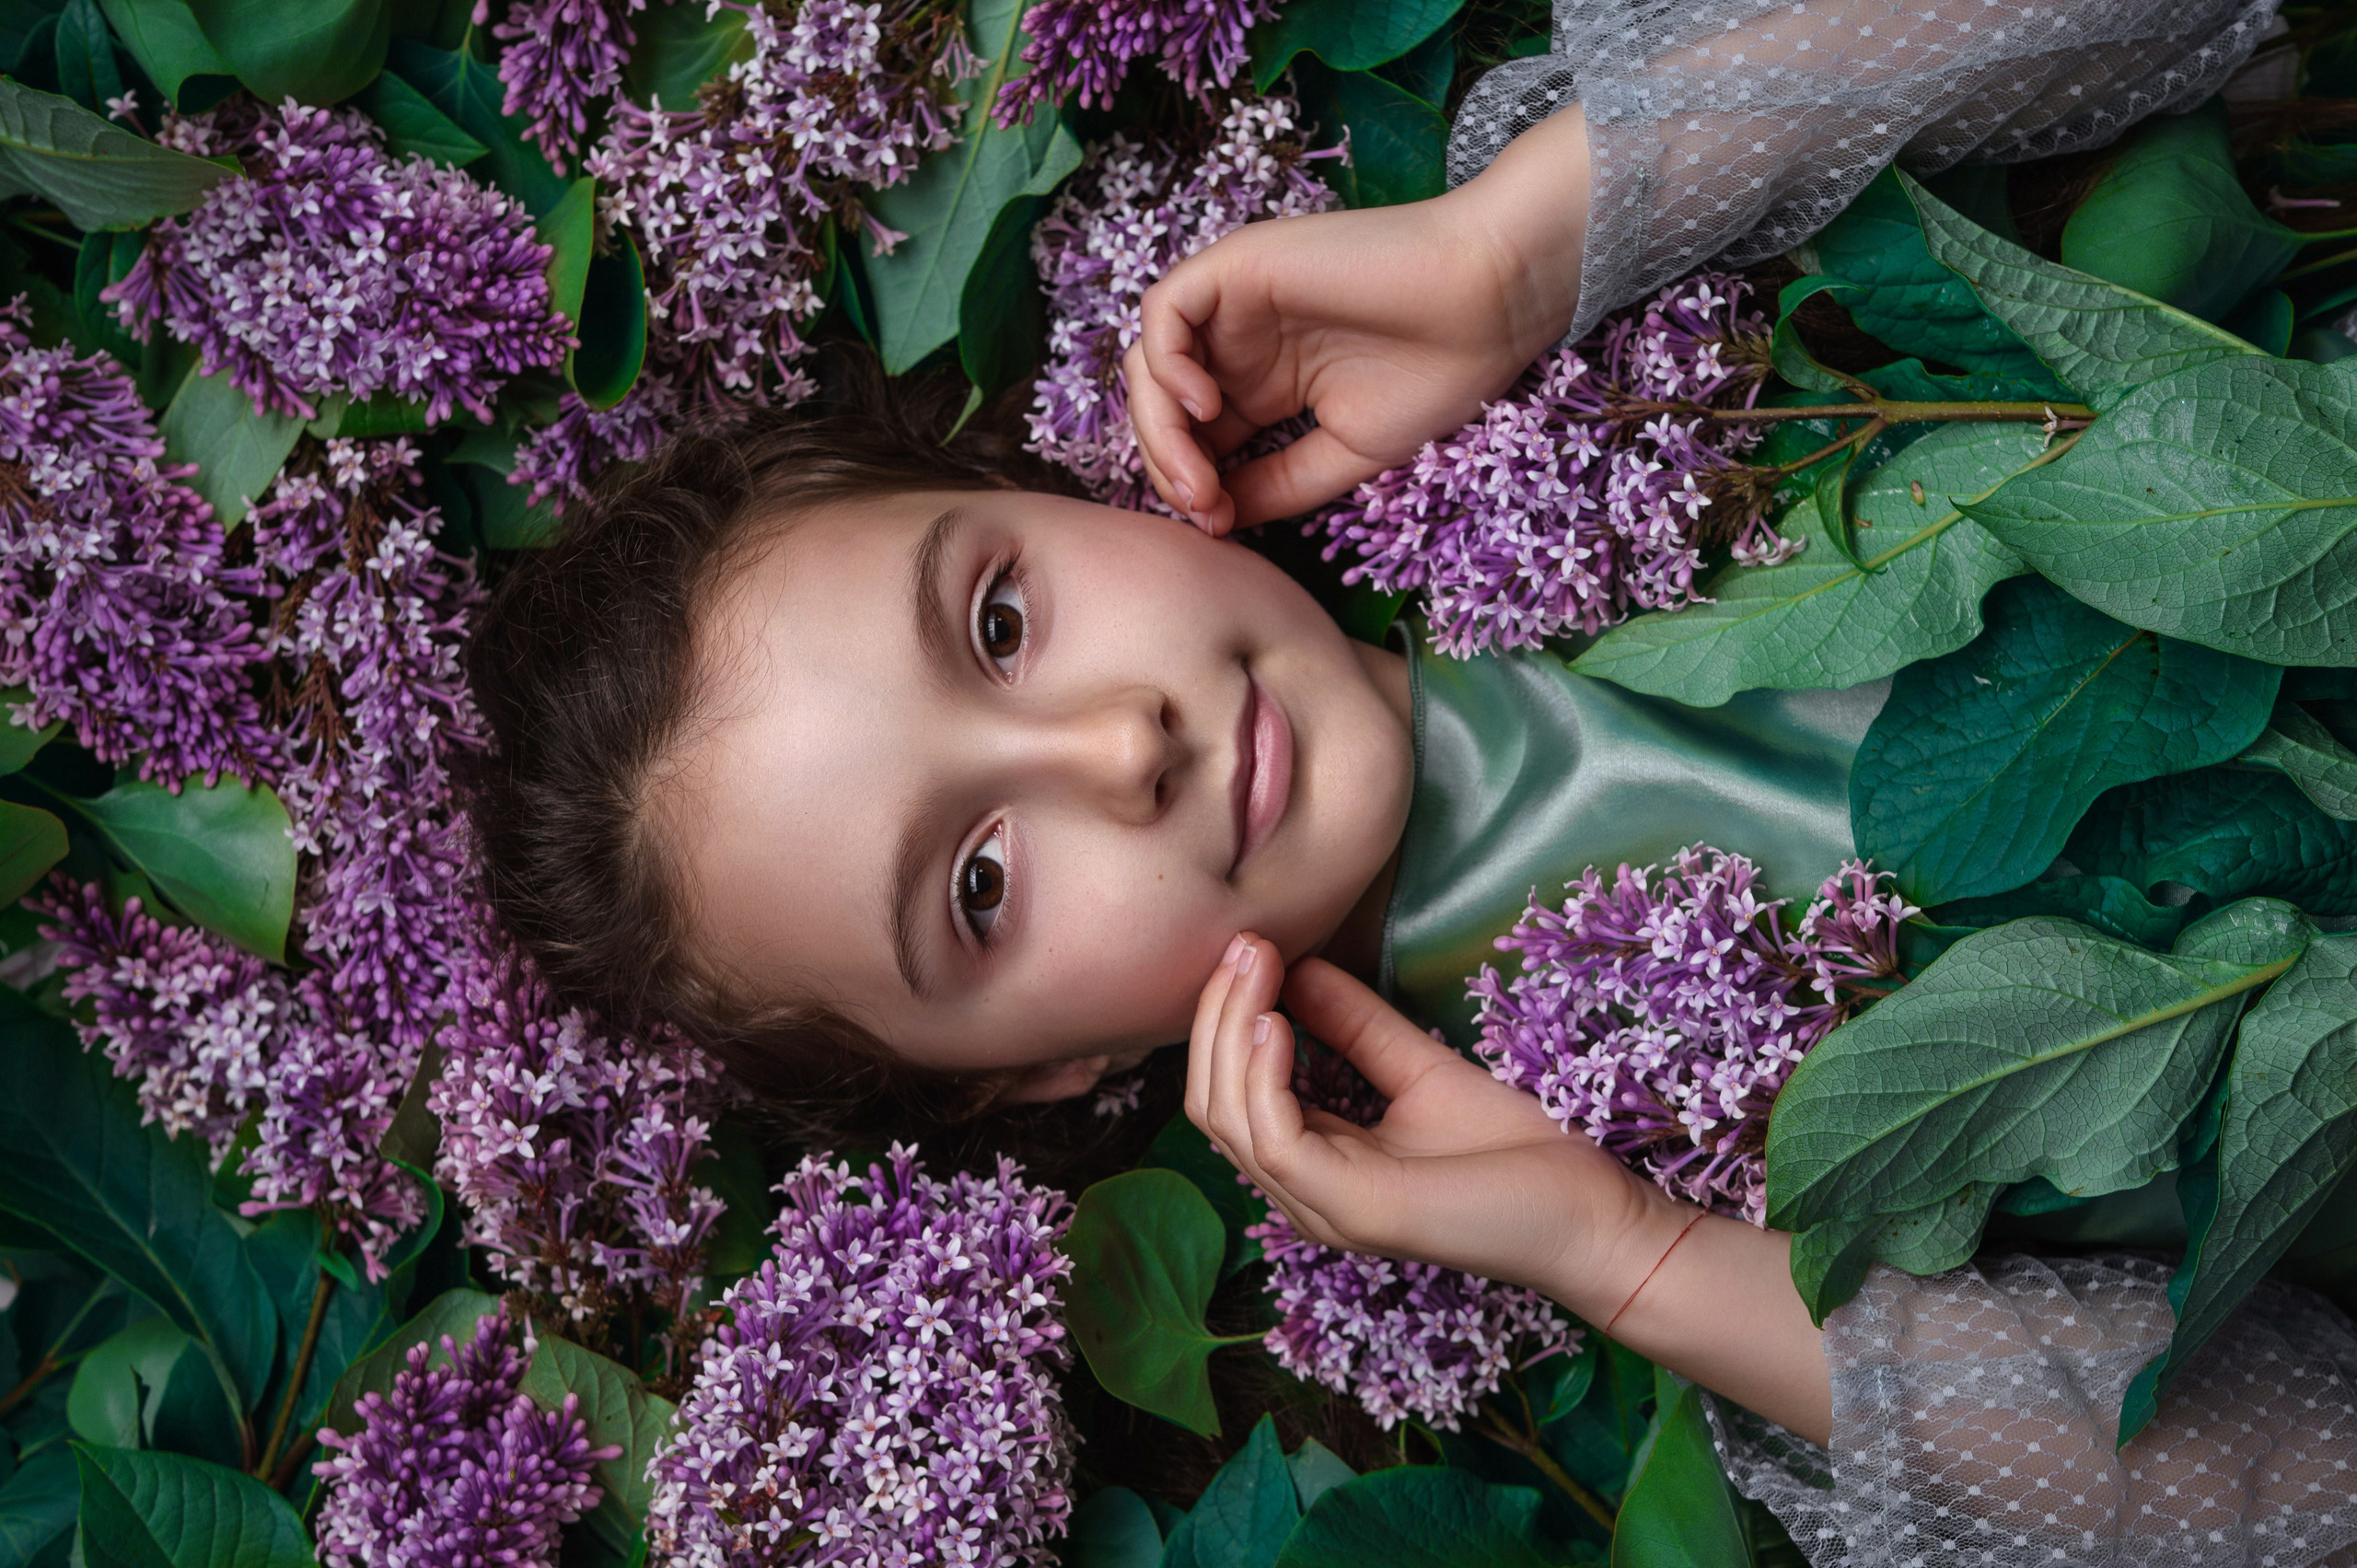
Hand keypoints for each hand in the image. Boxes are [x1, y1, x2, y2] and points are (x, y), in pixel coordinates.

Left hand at [1128, 106, 1590, 535]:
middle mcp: (1240, 343)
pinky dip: (1165, 365)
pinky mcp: (1236, 264)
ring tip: (1200, 476)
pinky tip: (1206, 409)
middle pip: (1160, 407)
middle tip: (1205, 509)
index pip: (1192, 439)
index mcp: (1263, 385)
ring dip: (1160, 429)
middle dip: (1169, 467)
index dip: (1190, 486)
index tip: (1218, 527)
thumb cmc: (1436, 372)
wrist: (1487, 303)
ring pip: (1150, 365)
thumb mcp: (1344, 453)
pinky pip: (1164, 313)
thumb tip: (1216, 522)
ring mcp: (1234, 303)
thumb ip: (1277, 484)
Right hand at [1186, 933, 1662, 1308]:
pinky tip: (1279, 1020)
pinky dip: (1263, 1074)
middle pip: (1213, 1106)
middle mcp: (1305, 1195)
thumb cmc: (1520, 1154)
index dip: (1228, 1020)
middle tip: (1244, 945)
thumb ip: (1358, 1027)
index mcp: (1318, 1169)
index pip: (1232, 1096)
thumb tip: (1299, 967)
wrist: (1590, 1216)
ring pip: (1229, 1118)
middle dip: (1217, 1018)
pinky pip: (1273, 1137)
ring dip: (1232, 1033)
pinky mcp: (1354, 1207)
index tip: (1253, 946)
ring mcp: (1324, 1207)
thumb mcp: (1420, 1069)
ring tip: (1257, 967)